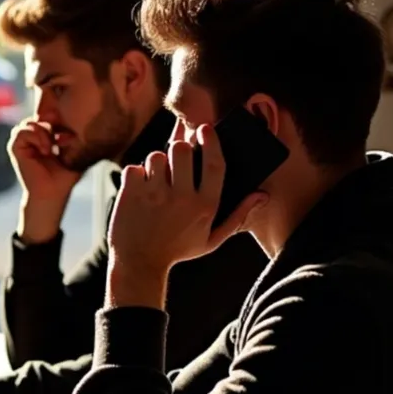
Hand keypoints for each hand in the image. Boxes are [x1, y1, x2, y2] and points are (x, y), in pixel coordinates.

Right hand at [10, 120, 81, 243]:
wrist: (53, 193)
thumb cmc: (65, 177)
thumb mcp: (74, 152)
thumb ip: (73, 136)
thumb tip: (76, 119)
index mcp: (43, 137)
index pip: (46, 116)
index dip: (56, 119)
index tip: (67, 134)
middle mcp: (31, 139)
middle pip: (38, 117)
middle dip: (51, 125)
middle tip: (60, 142)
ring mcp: (22, 143)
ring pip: (29, 123)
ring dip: (43, 132)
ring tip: (51, 148)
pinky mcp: (15, 148)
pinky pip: (22, 132)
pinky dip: (35, 138)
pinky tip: (44, 150)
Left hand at [106, 126, 266, 305]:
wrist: (140, 263)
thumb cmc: (178, 250)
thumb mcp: (212, 239)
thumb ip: (238, 216)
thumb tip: (262, 195)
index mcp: (205, 206)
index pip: (215, 163)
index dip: (211, 142)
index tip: (205, 129)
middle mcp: (182, 198)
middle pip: (183, 150)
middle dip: (178, 149)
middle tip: (174, 161)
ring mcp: (154, 195)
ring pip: (156, 156)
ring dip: (155, 164)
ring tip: (156, 179)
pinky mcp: (130, 194)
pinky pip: (133, 168)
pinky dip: (134, 175)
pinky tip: (138, 190)